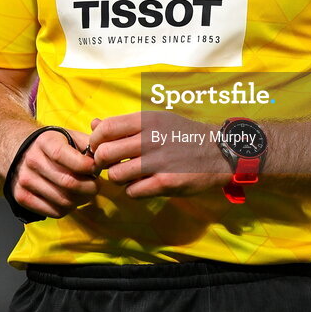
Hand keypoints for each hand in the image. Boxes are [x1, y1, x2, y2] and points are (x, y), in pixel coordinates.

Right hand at [11, 128, 98, 217]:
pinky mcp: (22, 197)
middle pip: (67, 183)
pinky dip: (68, 209)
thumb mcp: (71, 136)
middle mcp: (32, 160)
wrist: (23, 152)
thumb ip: (90, 144)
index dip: (86, 165)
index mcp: (45, 141)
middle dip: (90, 187)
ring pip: (63, 200)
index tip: (96, 168)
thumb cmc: (55, 145)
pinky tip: (72, 199)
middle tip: (97, 185)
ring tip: (86, 192)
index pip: (65, 156)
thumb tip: (105, 159)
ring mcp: (25, 180)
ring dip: (81, 200)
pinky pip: (53, 211)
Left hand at [88, 112, 227, 198]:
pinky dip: (132, 191)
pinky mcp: (166, 182)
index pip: (106, 128)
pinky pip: (132, 192)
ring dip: (117, 179)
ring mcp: (159, 161)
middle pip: (105, 153)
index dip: (95, 141)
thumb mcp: (156, 120)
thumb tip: (93, 123)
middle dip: (101, 163)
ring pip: (116, 175)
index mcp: (147, 119)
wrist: (217, 151)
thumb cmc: (181, 134)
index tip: (98, 148)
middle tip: (109, 166)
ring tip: (127, 176)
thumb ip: (124, 124)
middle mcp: (151, 138)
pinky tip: (142, 185)